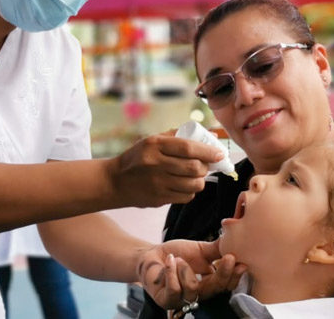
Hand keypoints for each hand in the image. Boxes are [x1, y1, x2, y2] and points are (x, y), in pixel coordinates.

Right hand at [109, 134, 223, 206]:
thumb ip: (178, 136)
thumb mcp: (151, 141)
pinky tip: (185, 186)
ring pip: (193, 184)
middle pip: (194, 167)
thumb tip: (210, 135)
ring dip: (200, 181)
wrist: (114, 182)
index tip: (219, 153)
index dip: (208, 151)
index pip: (188, 148)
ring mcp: (157, 183)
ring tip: (196, 176)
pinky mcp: (158, 199)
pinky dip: (191, 191)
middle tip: (205, 166)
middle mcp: (156, 163)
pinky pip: (186, 197)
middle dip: (205, 167)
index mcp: (155, 145)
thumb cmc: (137, 158)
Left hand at [137, 240, 247, 310]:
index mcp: (209, 284)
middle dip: (223, 274)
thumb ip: (217, 249)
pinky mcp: (166, 301)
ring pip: (193, 289)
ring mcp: (182, 300)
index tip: (241, 263)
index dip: (234, 276)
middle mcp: (198, 295)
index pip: (226, 285)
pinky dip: (172, 271)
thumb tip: (235, 240)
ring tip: (178, 259)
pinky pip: (174, 289)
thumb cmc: (176, 254)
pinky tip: (170, 260)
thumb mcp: (200, 250)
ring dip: (186, 269)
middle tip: (228, 257)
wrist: (152, 256)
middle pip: (215, 289)